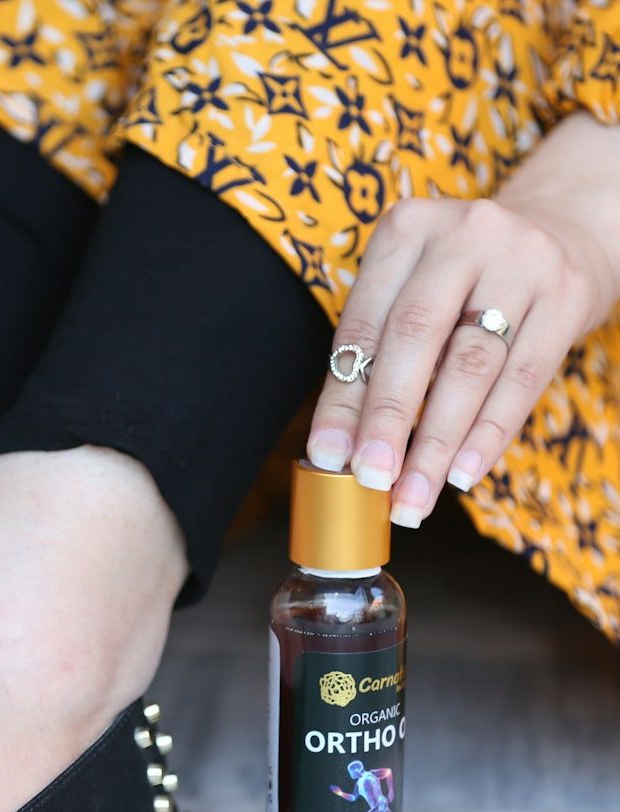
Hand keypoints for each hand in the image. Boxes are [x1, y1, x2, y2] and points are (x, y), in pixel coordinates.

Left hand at [306, 194, 612, 527]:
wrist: (562, 231)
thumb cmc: (461, 279)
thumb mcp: (412, 290)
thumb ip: (377, 355)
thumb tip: (340, 448)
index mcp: (405, 230)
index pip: (363, 327)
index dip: (342, 397)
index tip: (327, 456)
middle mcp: (462, 236)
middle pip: (415, 340)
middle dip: (388, 420)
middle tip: (370, 478)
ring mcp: (522, 260)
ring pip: (470, 367)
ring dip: (436, 443)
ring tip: (413, 497)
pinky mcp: (568, 295)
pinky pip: (523, 379)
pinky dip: (489, 434)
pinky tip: (463, 474)